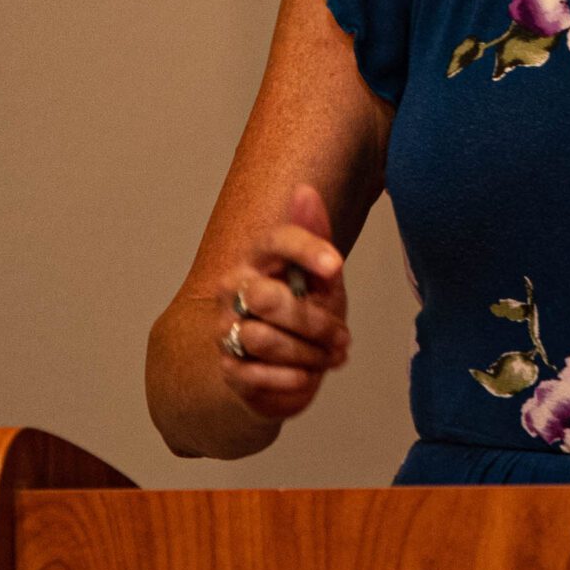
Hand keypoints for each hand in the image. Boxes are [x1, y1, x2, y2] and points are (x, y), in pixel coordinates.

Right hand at [216, 183, 350, 420]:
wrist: (287, 365)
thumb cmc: (306, 311)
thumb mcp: (322, 277)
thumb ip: (316, 236)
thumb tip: (305, 190)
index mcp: (259, 258)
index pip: (275, 242)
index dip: (306, 250)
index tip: (337, 267)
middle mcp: (234, 288)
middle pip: (267, 299)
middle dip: (315, 322)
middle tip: (343, 337)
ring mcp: (227, 328)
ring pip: (265, 340)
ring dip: (308, 354)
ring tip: (329, 357)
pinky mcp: (229, 368)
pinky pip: (258, 375)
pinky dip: (291, 379)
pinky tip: (306, 375)